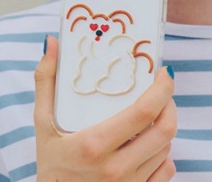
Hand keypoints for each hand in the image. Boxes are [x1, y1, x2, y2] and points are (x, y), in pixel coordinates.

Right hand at [34, 35, 176, 180]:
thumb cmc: (50, 167)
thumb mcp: (43, 125)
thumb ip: (46, 81)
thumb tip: (51, 42)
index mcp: (95, 145)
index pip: (144, 111)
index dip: (163, 88)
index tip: (164, 72)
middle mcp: (116, 168)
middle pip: (165, 129)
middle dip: (169, 104)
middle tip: (162, 91)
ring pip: (166, 147)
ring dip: (163, 126)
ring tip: (150, 116)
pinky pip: (166, 170)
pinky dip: (163, 153)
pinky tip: (149, 145)